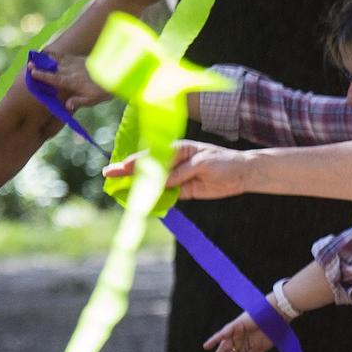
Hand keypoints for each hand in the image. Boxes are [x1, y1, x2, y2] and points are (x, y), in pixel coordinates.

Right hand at [26, 55, 111, 110]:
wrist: (116, 74)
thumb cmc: (103, 90)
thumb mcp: (92, 99)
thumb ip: (78, 101)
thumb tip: (66, 106)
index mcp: (73, 82)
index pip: (56, 79)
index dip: (44, 76)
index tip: (33, 73)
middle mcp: (72, 71)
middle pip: (54, 68)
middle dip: (41, 66)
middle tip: (29, 64)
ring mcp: (75, 64)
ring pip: (58, 60)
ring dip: (47, 59)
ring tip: (36, 56)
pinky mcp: (79, 59)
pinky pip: (65, 56)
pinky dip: (56, 54)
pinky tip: (49, 52)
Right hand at [104, 139, 254, 198]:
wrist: (243, 173)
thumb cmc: (224, 161)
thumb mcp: (203, 164)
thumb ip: (182, 172)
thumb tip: (162, 180)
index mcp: (177, 149)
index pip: (151, 155)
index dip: (133, 162)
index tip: (118, 167)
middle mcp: (174, 162)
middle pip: (147, 168)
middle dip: (128, 172)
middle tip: (108, 176)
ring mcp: (177, 177)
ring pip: (154, 182)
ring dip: (139, 187)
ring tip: (119, 191)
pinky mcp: (184, 191)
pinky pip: (166, 195)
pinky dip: (155, 198)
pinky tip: (141, 202)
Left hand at [202, 311, 273, 351]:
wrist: (276, 315)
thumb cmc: (272, 330)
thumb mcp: (263, 346)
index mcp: (244, 347)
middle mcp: (238, 341)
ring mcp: (235, 334)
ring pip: (223, 348)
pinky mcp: (235, 326)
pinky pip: (223, 333)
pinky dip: (215, 339)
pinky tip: (206, 346)